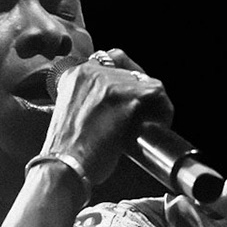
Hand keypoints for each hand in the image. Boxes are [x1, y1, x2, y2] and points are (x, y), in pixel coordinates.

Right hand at [41, 49, 171, 186]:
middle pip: (131, 71)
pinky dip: (162, 110)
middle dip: (140, 93)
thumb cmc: (67, 150)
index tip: (128, 98)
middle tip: (142, 115)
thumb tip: (113, 103)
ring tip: (150, 124)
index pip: (109, 61)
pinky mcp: (128, 96)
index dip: (124, 81)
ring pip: (147, 82)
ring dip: (153, 103)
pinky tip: (156, 126)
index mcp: (75, 74)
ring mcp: (111, 82)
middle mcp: (92, 72)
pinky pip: (157, 93)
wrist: (65, 166)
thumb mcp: (70, 113)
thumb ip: (88, 98)